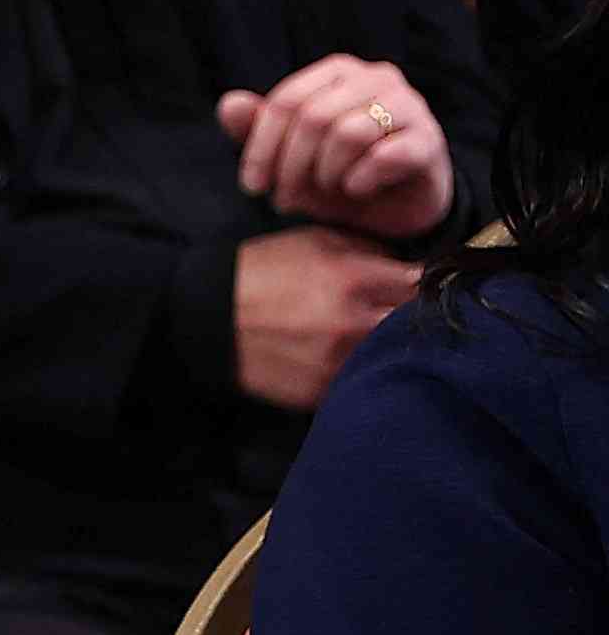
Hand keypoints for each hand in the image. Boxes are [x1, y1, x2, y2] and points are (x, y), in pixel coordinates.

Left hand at [220, 54, 453, 241]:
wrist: (398, 204)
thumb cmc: (339, 172)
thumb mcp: (290, 155)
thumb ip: (259, 129)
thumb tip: (228, 103)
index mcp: (338, 73)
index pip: (286, 101)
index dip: (261, 148)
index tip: (253, 187)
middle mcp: (376, 77)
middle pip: (313, 118)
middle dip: (290, 167)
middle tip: (285, 199)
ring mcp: (409, 104)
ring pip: (348, 134)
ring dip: (325, 175)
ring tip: (326, 190)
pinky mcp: (428, 139)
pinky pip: (384, 157)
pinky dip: (360, 181)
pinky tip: (357, 189)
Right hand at [230, 224, 423, 411]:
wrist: (203, 317)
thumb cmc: (260, 271)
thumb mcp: (316, 241)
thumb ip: (369, 251)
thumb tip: (407, 266)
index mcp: (354, 279)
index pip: (426, 284)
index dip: (431, 284)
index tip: (427, 285)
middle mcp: (352, 324)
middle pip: (417, 326)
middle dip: (414, 318)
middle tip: (402, 313)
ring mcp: (336, 364)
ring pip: (392, 358)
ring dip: (390, 349)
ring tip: (372, 338)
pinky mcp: (317, 392)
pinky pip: (358, 381)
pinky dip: (359, 372)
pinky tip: (343, 359)